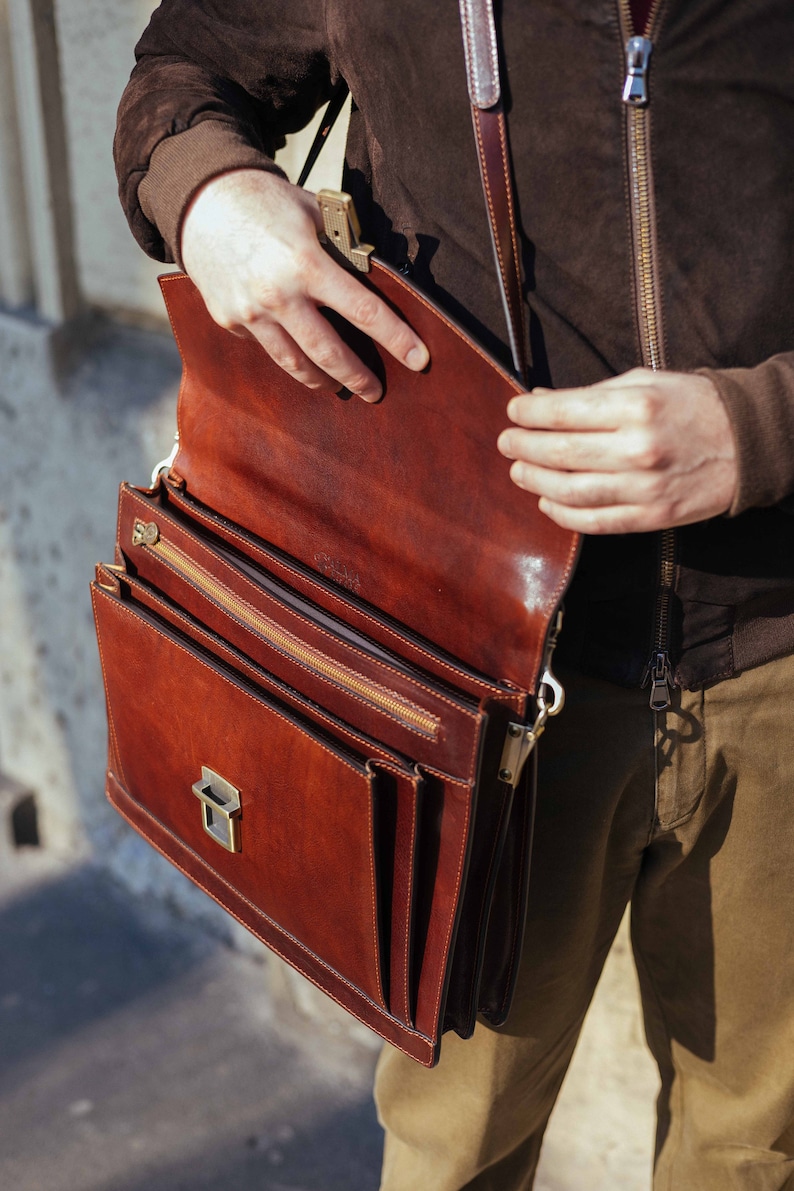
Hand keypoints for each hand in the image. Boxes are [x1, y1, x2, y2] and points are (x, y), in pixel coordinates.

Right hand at [180, 169, 428, 400]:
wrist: (200, 200)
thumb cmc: (265, 201)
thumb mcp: (313, 212)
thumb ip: (342, 246)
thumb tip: (373, 275)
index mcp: (306, 264)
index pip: (363, 311)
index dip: (396, 339)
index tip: (420, 359)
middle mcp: (278, 295)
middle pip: (328, 354)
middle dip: (357, 378)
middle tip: (375, 392)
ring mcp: (250, 312)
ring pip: (294, 364)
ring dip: (322, 380)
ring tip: (337, 386)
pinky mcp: (229, 320)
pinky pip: (265, 346)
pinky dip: (285, 351)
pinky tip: (295, 351)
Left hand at [497, 368, 737, 533]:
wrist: (747, 444)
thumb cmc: (691, 406)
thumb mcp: (645, 383)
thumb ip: (590, 394)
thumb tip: (539, 400)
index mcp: (636, 407)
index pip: (563, 412)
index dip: (529, 413)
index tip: (513, 410)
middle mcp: (638, 449)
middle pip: (560, 453)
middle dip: (523, 447)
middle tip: (506, 442)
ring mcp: (644, 488)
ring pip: (570, 492)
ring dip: (535, 481)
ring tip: (519, 470)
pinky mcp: (651, 517)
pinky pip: (594, 522)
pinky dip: (562, 514)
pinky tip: (547, 500)